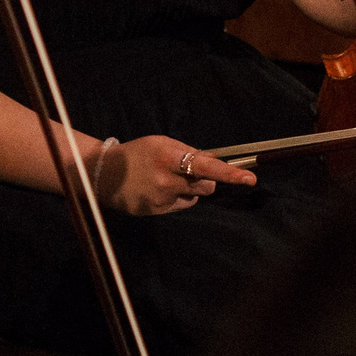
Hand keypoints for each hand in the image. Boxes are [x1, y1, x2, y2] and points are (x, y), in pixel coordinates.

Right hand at [95, 134, 253, 215]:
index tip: (250, 178)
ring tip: (164, 179)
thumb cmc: (138, 153)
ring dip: (188, 188)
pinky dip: (175, 197)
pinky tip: (157, 189)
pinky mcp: (157, 212)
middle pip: (206, 185)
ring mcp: (161, 199)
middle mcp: (166, 180)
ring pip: (194, 196)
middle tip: (186, 170)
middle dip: (205, 179)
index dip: (229, 173)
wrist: (104, 173)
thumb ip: (188, 152)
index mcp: (168, 157)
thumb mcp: (162, 143)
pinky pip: (181, 205)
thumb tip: (214, 162)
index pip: (205, 166)